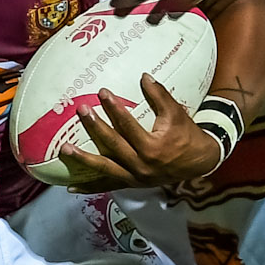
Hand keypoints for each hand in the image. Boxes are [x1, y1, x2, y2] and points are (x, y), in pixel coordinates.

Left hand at [57, 73, 221, 192]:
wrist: (200, 162)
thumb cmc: (187, 135)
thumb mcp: (175, 113)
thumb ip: (159, 95)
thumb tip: (143, 76)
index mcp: (152, 148)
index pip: (128, 126)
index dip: (114, 109)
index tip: (102, 93)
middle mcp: (141, 166)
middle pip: (113, 145)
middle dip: (95, 127)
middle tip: (81, 110)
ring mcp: (135, 178)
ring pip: (105, 169)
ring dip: (84, 160)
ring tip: (65, 149)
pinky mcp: (132, 184)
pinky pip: (108, 186)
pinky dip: (90, 187)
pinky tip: (71, 186)